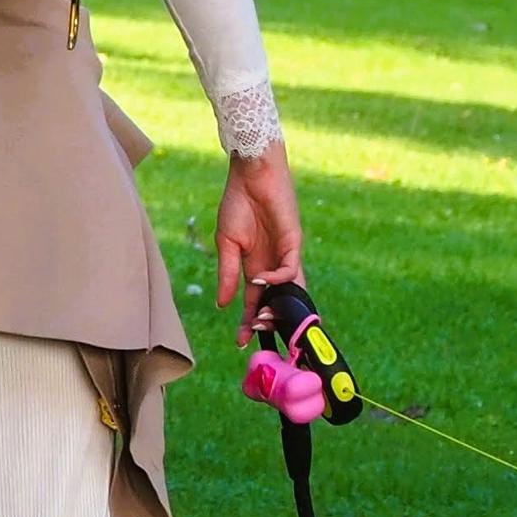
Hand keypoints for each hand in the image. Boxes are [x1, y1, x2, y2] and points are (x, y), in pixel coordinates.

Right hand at [215, 139, 303, 342]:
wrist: (250, 176)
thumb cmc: (237, 204)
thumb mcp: (226, 243)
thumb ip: (227, 274)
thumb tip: (222, 303)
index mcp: (254, 266)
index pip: (255, 301)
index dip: (250, 321)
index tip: (241, 340)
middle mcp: (272, 264)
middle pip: (276, 300)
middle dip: (268, 320)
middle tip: (257, 333)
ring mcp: (285, 254)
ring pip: (290, 290)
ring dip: (279, 306)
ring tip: (266, 319)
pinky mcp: (293, 242)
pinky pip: (291, 268)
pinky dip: (279, 279)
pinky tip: (264, 280)